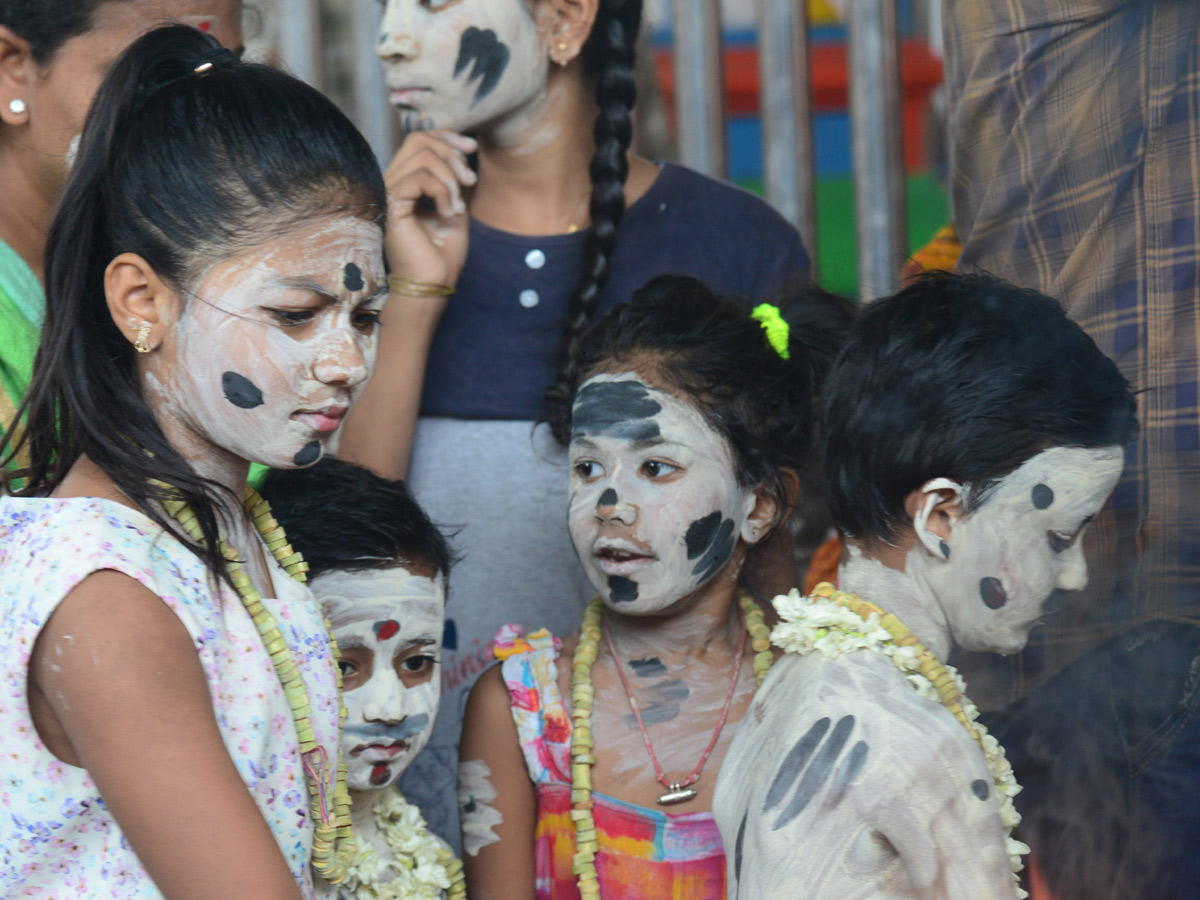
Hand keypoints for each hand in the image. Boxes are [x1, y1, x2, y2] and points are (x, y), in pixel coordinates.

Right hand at [384, 130, 475, 292]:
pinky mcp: (391, 203)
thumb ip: (453, 179)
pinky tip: (447, 213)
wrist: (433, 282)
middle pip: (419, 140)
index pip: (419, 140)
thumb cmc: (443, 253)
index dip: (446, 136)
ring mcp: (389, 191)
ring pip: (423, 156)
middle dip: (451, 155)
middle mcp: (393, 182)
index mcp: (406, 182)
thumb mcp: (455, 207)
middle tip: (469, 182)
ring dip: (450, 180)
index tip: (471, 147)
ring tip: (457, 208)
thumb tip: (460, 150)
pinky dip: (442, 191)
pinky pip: (420, 177)